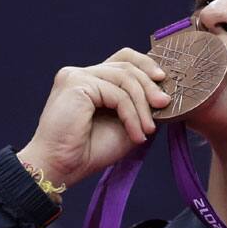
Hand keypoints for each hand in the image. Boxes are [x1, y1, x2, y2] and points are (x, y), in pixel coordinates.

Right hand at [17, 48, 170, 187]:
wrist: (61, 168)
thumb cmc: (89, 152)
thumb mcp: (124, 125)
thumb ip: (139, 107)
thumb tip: (164, 95)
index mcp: (90, 80)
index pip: (122, 59)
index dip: (145, 65)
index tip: (163, 81)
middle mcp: (81, 74)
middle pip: (126, 65)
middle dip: (150, 86)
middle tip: (165, 105)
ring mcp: (77, 76)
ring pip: (124, 78)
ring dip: (142, 106)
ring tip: (148, 130)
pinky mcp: (76, 83)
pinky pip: (117, 94)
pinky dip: (131, 115)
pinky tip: (136, 135)